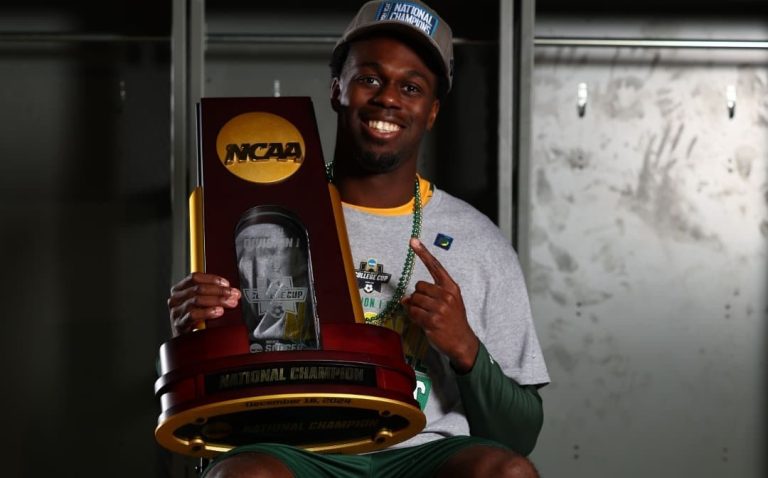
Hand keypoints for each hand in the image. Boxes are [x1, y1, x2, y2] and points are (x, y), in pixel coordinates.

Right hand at [167, 272, 240, 335]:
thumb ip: (211, 293)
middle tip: (233, 294)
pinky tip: (218, 312)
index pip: (195, 277)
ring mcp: (176, 311)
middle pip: (198, 288)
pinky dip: (208, 312)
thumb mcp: (201, 303)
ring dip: (217, 300)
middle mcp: (176, 299)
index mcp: (179, 289)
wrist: (186, 340)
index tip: (226, 284)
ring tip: (229, 303)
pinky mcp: (179, 324)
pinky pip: (193, 314)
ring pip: (197, 300)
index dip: (212, 279)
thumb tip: (231, 291)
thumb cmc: (196, 319)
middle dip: (219, 290)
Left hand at [401, 238, 479, 372]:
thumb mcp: (449, 302)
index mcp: (451, 287)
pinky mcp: (432, 321)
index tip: (412, 240)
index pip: (435, 266)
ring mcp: (440, 308)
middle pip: (418, 286)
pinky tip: (423, 322)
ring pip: (414, 300)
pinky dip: (413, 316)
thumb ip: (431, 294)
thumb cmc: (453, 320)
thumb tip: (407, 297)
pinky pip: (413, 312)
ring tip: (425, 315)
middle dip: (417, 297)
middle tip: (426, 307)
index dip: (423, 253)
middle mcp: (446, 295)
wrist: (462, 341)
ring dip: (414, 308)